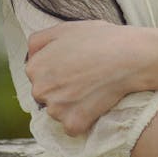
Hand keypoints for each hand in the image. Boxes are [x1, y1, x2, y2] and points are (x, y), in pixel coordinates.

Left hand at [26, 20, 138, 136]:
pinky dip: (83, 120)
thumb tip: (29, 54)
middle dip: (61, 89)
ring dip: (71, 105)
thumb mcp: (65, 28)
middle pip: (46, 95)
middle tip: (84, 78)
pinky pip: (72, 127)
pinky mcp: (73, 123)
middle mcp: (40, 89)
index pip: (38, 75)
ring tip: (92, 89)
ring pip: (58, 112)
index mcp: (35, 67)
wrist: (128, 56)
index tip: (74, 66)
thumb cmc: (100, 39)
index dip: (57, 70)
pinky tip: (95, 103)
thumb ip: (39, 40)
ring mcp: (56, 109)